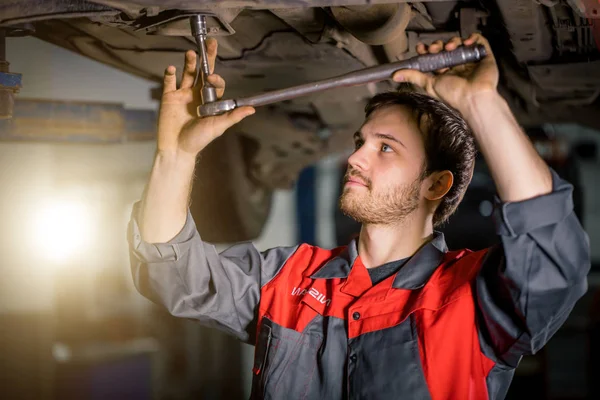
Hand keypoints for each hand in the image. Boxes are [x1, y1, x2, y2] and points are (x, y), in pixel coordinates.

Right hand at [157, 38, 254, 158]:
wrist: (177, 149)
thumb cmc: (199, 140)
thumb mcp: (218, 127)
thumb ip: (233, 116)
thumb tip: (252, 109)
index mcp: (210, 101)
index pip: (215, 83)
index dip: (215, 78)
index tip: (212, 78)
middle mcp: (197, 95)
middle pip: (203, 72)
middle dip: (207, 58)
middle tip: (210, 43)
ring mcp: (182, 95)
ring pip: (187, 74)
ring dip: (189, 63)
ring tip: (191, 53)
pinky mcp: (168, 98)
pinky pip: (168, 82)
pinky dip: (169, 74)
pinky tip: (172, 68)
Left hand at [392, 33, 498, 112]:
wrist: (473, 98)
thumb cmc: (452, 95)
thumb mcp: (429, 84)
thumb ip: (414, 77)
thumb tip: (394, 75)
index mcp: (444, 72)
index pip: (434, 56)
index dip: (427, 50)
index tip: (421, 48)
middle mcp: (456, 65)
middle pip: (445, 48)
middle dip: (438, 45)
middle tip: (435, 48)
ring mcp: (470, 60)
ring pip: (460, 43)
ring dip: (453, 41)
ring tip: (450, 47)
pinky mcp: (483, 56)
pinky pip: (479, 41)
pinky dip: (472, 38)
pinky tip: (466, 42)